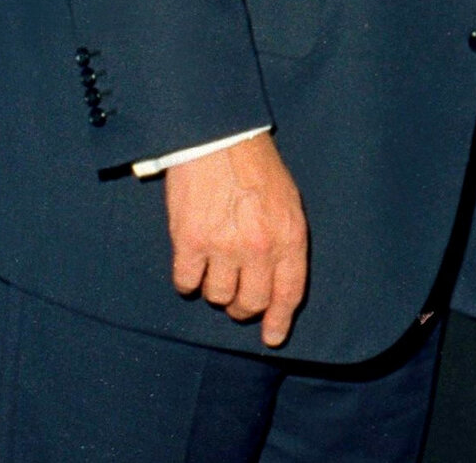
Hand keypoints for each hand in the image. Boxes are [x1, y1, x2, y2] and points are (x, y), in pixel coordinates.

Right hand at [164, 132, 307, 347]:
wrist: (219, 138)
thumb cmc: (256, 167)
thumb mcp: (287, 202)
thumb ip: (284, 241)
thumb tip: (276, 279)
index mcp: (289, 235)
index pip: (288, 292)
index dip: (279, 320)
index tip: (272, 337)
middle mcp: (259, 247)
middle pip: (250, 303)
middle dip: (243, 307)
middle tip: (236, 298)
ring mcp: (224, 246)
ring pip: (217, 296)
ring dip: (215, 290)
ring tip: (215, 268)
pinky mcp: (189, 242)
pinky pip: (187, 283)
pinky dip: (188, 280)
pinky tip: (192, 264)